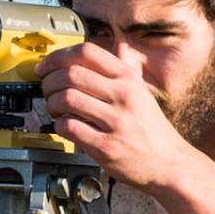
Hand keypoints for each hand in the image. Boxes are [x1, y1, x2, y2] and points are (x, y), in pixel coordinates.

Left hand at [36, 43, 195, 189]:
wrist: (168, 162)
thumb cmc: (151, 128)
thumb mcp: (141, 90)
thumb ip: (121, 69)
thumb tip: (98, 50)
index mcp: (128, 78)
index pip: (86, 52)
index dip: (58, 56)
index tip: (46, 66)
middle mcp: (123, 96)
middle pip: (71, 74)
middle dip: (49, 81)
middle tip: (46, 89)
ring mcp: (116, 121)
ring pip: (66, 99)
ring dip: (51, 103)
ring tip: (54, 109)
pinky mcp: (106, 146)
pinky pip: (69, 127)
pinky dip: (58, 125)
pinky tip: (63, 125)